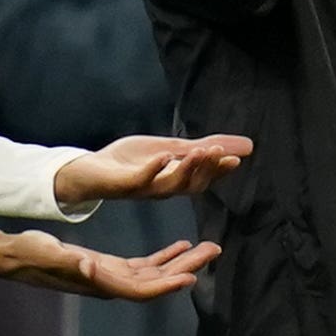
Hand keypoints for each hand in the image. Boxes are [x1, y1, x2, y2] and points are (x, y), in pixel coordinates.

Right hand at [0, 231, 221, 299]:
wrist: (17, 256)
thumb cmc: (30, 253)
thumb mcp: (48, 252)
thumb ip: (67, 260)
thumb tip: (88, 264)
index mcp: (100, 282)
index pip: (141, 290)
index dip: (167, 286)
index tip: (192, 277)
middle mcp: (111, 284)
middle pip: (157, 282)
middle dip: (187, 268)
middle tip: (215, 249)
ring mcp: (112, 276)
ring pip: (156, 273)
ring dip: (182, 262)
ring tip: (208, 246)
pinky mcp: (111, 266)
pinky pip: (145, 266)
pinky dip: (164, 258)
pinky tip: (181, 246)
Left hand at [54, 133, 251, 201]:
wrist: (90, 170)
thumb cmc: (129, 162)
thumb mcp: (170, 148)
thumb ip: (201, 148)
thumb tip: (245, 146)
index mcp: (174, 181)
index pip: (202, 179)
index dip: (219, 170)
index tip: (238, 159)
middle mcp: (162, 189)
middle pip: (191, 185)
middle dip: (207, 170)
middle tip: (220, 153)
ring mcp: (143, 188)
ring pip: (171, 184)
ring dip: (187, 169)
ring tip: (199, 151)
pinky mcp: (124, 185)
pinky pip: (141, 180)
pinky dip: (153, 169)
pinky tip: (163, 156)